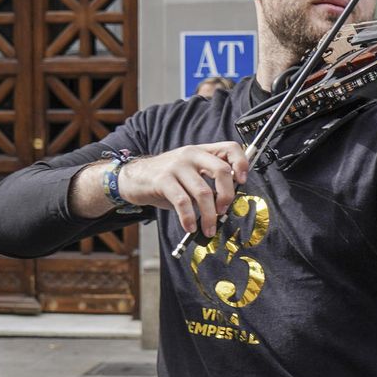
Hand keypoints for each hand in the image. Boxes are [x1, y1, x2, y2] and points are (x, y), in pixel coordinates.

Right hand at [116, 142, 249, 237]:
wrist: (134, 178)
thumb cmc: (167, 179)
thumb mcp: (190, 173)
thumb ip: (208, 182)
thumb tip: (227, 203)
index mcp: (202, 151)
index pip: (230, 148)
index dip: (241, 163)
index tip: (243, 181)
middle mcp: (191, 155)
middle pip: (222, 171)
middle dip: (227, 195)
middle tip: (224, 211)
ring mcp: (176, 166)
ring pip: (203, 192)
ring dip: (209, 215)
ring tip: (208, 228)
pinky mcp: (163, 180)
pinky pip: (182, 202)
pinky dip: (189, 218)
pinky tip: (190, 226)